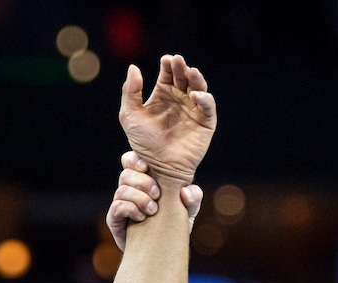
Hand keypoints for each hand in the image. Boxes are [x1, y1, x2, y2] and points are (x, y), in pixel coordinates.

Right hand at [108, 151, 202, 251]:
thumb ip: (193, 198)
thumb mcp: (188, 211)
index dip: (135, 160)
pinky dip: (131, 209)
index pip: (131, 161)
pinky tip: (142, 217)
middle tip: (157, 194)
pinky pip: (117, 207)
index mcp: (144, 180)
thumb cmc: (174, 226)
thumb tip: (185, 191)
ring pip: (122, 190)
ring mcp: (121, 204)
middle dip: (143, 182)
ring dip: (139, 197)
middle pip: (126, 173)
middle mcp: (130, 190)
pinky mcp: (115, 219)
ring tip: (153, 210)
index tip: (148, 168)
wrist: (162, 252)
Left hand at [119, 54, 215, 183]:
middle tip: (178, 60)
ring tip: (190, 72)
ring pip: (199, 88)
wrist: (156, 168)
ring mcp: (193, 109)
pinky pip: (207, 106)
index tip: (166, 60)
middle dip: (181, 67)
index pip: (168, 74)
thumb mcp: (130, 116)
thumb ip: (130, 92)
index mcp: (163, 95)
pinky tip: (195, 95)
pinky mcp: (205, 122)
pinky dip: (204, 99)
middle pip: (184, 77)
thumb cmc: (143, 143)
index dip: (168, 65)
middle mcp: (180, 99)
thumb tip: (133, 67)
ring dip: (196, 78)